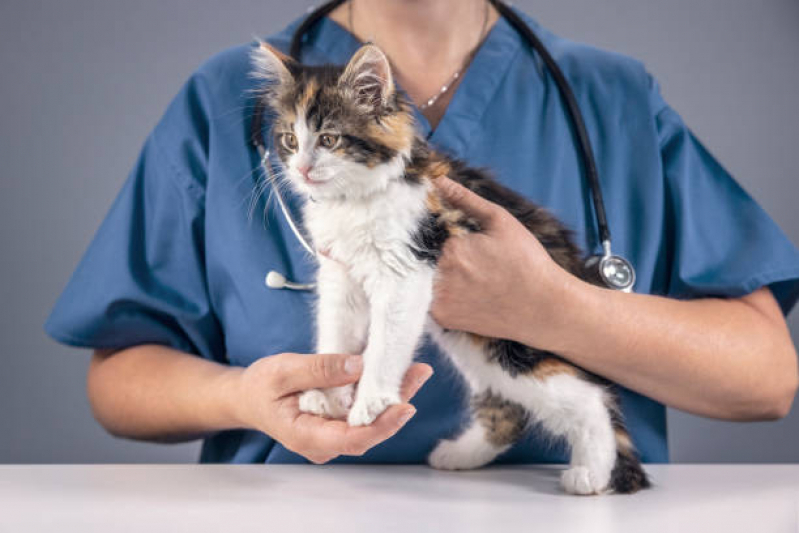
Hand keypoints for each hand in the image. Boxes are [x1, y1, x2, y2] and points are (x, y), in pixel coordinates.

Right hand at [232, 352, 431, 463]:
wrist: (249, 397)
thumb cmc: (260, 387)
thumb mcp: (282, 371)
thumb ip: (318, 370)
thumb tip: (356, 366)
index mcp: (307, 436)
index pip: (353, 439)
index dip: (383, 425)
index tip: (405, 405)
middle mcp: (326, 443)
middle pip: (370, 430)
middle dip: (397, 403)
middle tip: (419, 373)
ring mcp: (334, 435)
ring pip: (372, 421)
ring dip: (394, 396)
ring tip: (417, 371)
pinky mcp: (340, 422)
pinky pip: (365, 411)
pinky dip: (382, 393)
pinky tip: (398, 375)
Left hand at [429, 177, 575, 348]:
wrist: (542, 307)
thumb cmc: (526, 261)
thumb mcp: (500, 222)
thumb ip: (465, 200)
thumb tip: (438, 180)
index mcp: (452, 247)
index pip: (438, 236)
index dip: (458, 241)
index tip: (479, 252)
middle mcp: (440, 274)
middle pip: (431, 258)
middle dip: (448, 259)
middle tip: (480, 269)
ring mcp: (439, 299)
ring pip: (429, 279)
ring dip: (442, 277)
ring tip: (476, 283)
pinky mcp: (442, 318)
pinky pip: (430, 302)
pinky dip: (444, 297)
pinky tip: (468, 297)